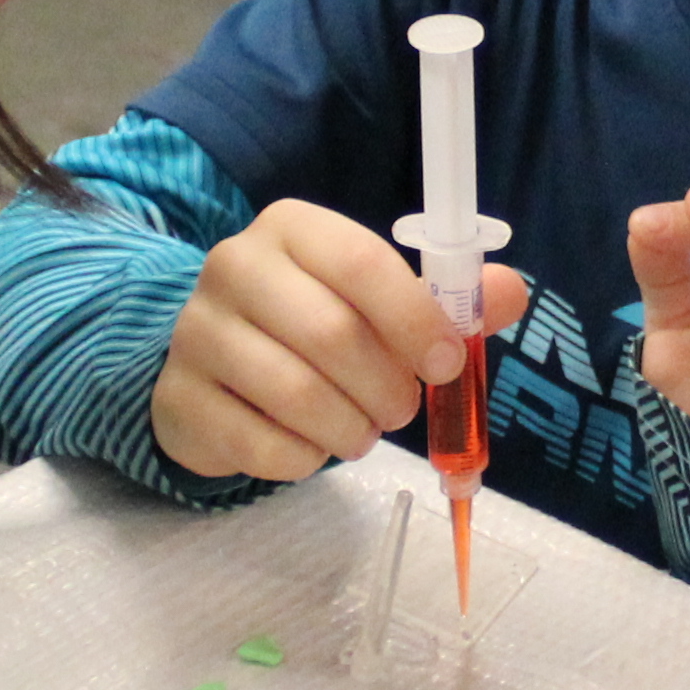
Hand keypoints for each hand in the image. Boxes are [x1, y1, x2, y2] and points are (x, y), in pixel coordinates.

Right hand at [153, 203, 528, 484]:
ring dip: (351, 429)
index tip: (446, 364)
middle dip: (387, 388)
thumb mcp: (379, 303)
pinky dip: (305, 460)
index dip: (416, 320)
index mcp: (292, 228)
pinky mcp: (178, 398)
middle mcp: (234, 267)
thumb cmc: (313, 327)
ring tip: (361, 430)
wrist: (214, 368)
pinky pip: (260, 445)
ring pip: (296, 394)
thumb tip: (511, 293)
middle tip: (402, 410)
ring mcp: (197, 332)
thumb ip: (447, 300)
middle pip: (331, 334)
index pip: (362, 262)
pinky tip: (312, 447)